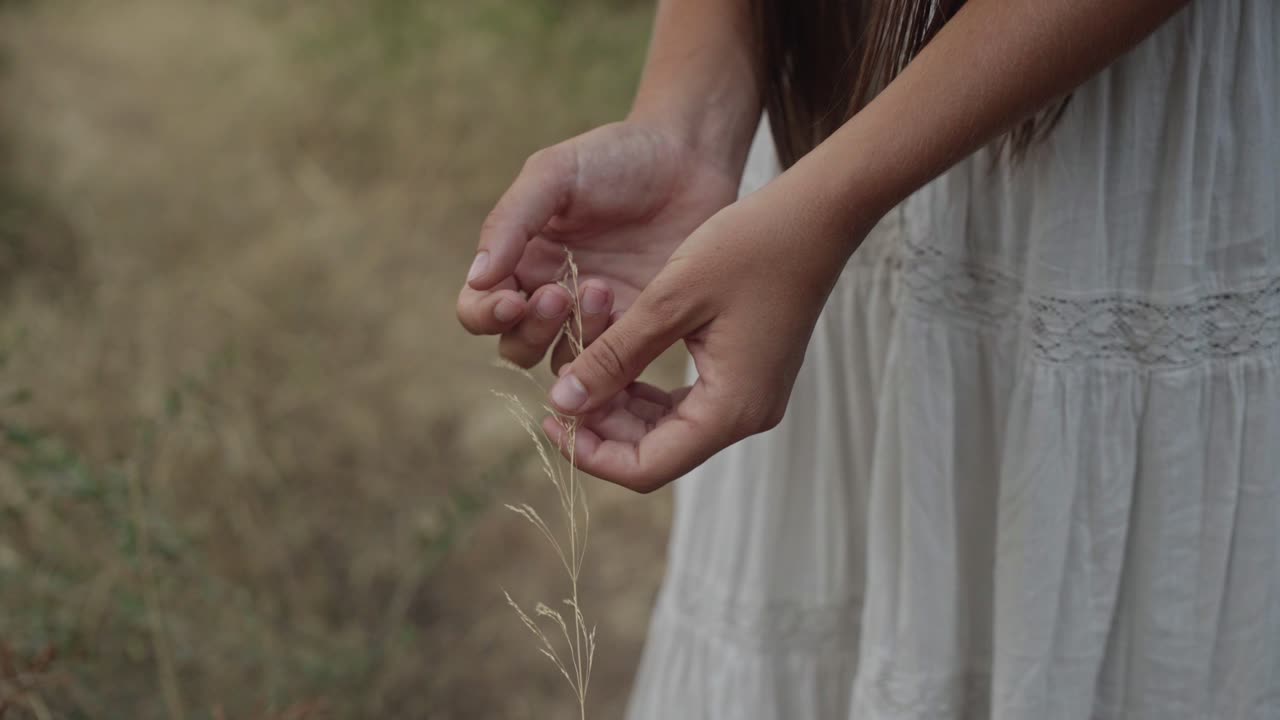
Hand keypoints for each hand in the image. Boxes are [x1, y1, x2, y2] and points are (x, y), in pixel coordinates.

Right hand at [457, 121, 740, 370]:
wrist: (688, 159)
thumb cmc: (615, 157)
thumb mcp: (554, 174)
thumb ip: (511, 221)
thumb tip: (478, 278)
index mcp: (520, 259)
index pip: (478, 308)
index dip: (485, 314)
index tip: (511, 300)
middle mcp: (551, 293)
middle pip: (517, 344)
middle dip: (532, 329)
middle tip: (559, 294)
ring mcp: (596, 315)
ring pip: (564, 362)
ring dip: (575, 338)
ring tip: (602, 289)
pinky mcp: (639, 327)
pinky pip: (615, 364)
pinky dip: (613, 355)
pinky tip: (629, 314)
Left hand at [540, 186, 872, 491]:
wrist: (816, 214)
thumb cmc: (749, 248)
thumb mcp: (669, 300)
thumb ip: (615, 356)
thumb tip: (561, 402)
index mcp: (730, 408)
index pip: (646, 468)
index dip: (591, 452)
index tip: (549, 418)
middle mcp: (745, 415)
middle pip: (656, 453)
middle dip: (601, 427)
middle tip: (558, 387)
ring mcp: (749, 397)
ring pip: (667, 428)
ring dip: (620, 406)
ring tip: (581, 367)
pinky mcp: (747, 375)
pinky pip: (685, 402)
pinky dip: (645, 387)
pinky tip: (616, 358)